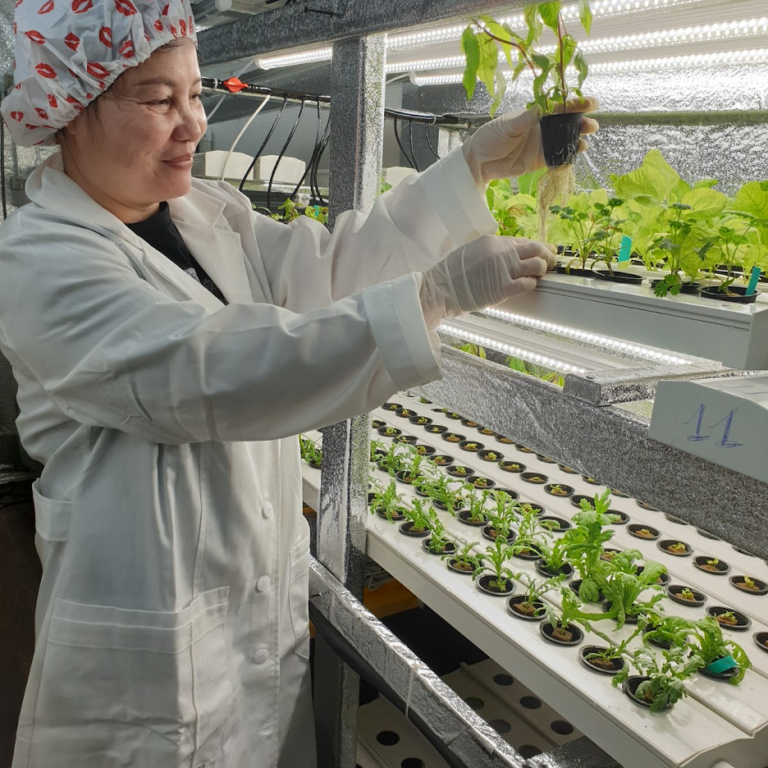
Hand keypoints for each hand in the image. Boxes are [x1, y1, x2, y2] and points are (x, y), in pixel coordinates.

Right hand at [420, 235, 555, 328]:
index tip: (545, 251)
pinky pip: (528, 283)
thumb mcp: (472, 251)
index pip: (522, 241)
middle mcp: (501, 252)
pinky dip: (532, 284)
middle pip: (535, 249)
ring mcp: (503, 270)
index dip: (537, 246)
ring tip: (540, 275)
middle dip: (548, 255)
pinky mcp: (503, 288)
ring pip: (537, 265)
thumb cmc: (452, 273)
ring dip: (542, 270)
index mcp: (492, 241)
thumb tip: (509, 255)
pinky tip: (529, 285)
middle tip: (551, 261)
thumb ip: (491, 251)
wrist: (441, 289)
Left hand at [462, 97, 599, 184]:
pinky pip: (558, 158)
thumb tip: (540, 109)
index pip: (560, 106)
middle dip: (582, 123)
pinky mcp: (540, 160)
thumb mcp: (507, 125)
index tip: (591, 102)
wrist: (480, 161)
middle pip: (568, 123)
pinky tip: (575, 156)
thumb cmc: (491, 137)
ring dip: (578, 141)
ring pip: (566, 141)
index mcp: (536, 113)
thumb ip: (525, 119)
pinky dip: (568, 157)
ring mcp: (543, 144)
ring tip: (585, 142)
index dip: (576, 104)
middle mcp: (543, 127)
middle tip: (592, 126)